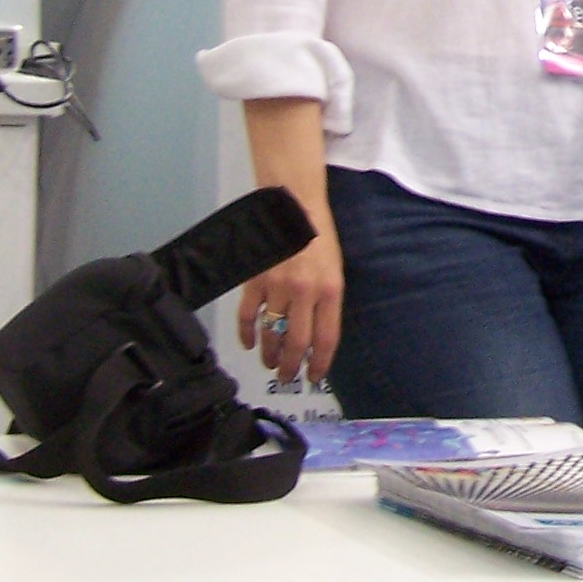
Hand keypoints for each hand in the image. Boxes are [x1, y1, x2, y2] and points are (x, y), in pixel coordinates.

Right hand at [239, 229, 343, 384]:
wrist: (294, 205)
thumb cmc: (320, 237)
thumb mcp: (335, 269)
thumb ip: (327, 301)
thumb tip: (317, 336)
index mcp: (330, 290)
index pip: (326, 338)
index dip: (320, 363)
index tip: (314, 377)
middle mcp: (305, 292)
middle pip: (296, 342)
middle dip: (291, 366)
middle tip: (287, 377)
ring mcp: (277, 286)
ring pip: (271, 333)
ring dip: (270, 354)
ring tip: (270, 363)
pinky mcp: (255, 280)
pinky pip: (248, 315)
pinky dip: (247, 334)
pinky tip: (248, 343)